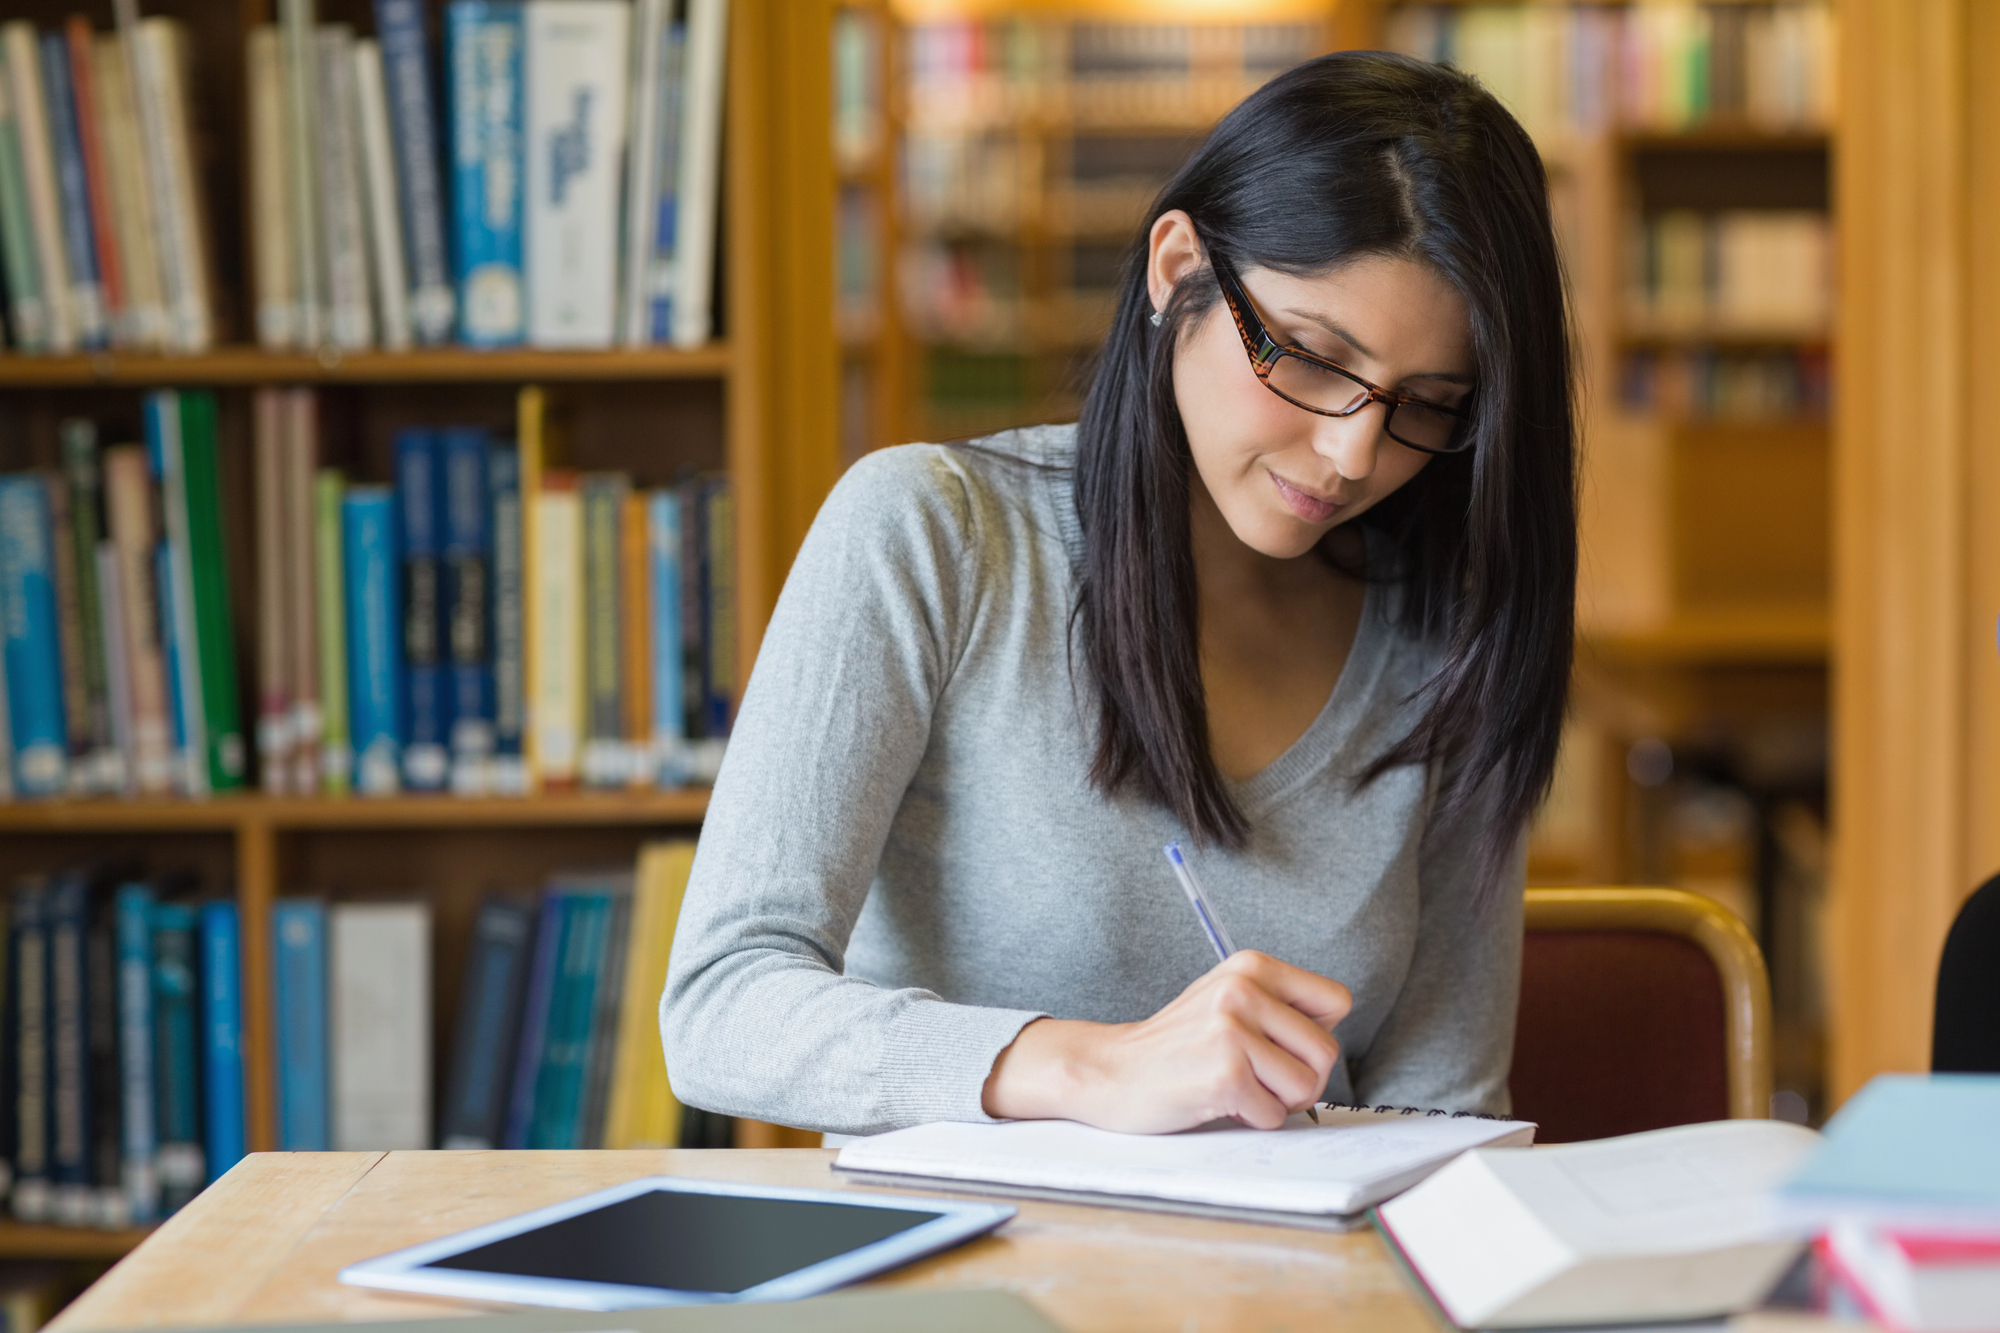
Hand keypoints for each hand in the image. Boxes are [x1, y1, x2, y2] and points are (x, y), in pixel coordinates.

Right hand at [980, 951, 1352, 1133]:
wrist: (1111, 1071)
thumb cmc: (1178, 1047)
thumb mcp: (1229, 1002)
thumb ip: (1279, 1008)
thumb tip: (1332, 1038)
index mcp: (1252, 966)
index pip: (1337, 1001)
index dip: (1314, 1035)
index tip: (1279, 1045)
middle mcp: (1244, 989)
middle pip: (1326, 1052)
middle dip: (1299, 1079)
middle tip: (1258, 1079)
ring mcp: (1232, 1030)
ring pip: (1306, 1086)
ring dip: (1276, 1101)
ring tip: (1238, 1088)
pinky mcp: (1224, 1072)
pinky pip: (1273, 1114)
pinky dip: (1250, 1119)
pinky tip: (1217, 1100)